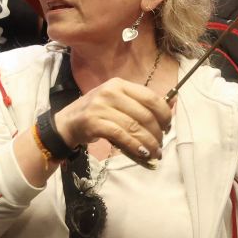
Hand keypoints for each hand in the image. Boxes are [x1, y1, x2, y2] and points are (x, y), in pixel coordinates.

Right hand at [53, 77, 170, 163]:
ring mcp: (100, 106)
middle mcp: (109, 92)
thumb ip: (138, 104)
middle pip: (144, 114)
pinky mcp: (93, 122)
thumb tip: (171, 107)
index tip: (167, 127)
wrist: (66, 123)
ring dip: (149, 143)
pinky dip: (135, 146)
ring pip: (134, 127)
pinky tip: (142, 153)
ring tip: (154, 152)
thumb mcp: (116, 102)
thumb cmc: (96, 113)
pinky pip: (121, 136)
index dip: (164, 114)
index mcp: (119, 84)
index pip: (150, 97)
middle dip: (157, 133)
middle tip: (160, 144)